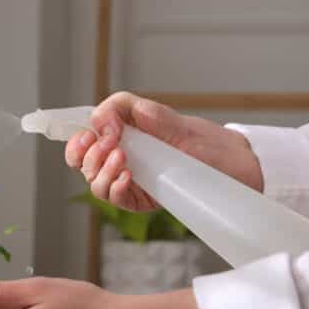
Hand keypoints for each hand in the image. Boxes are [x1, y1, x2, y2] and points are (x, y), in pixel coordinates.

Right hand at [65, 92, 262, 211]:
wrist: (232, 160)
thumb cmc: (197, 136)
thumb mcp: (156, 111)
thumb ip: (121, 106)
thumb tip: (98, 124)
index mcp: (116, 142)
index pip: (81, 146)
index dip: (76, 142)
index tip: (92, 134)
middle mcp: (119, 164)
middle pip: (81, 166)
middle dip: (88, 154)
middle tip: (111, 143)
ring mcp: (131, 184)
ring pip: (94, 185)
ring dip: (101, 171)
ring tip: (123, 158)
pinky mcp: (144, 201)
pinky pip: (116, 200)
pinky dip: (115, 187)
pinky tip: (128, 176)